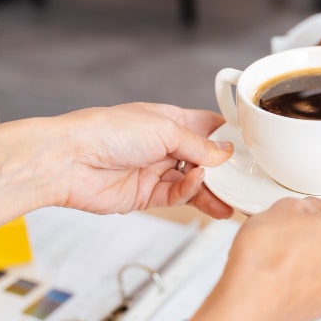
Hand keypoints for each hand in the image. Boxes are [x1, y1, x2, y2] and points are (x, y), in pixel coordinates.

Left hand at [56, 103, 233, 218]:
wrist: (69, 160)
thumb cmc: (107, 131)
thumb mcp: (164, 129)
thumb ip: (198, 145)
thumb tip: (224, 154)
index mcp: (169, 120)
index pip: (207, 128)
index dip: (227, 137)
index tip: (251, 147)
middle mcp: (163, 146)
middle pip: (204, 160)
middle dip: (224, 171)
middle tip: (246, 180)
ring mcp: (154, 171)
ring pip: (193, 183)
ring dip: (212, 191)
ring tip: (233, 201)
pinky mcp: (146, 196)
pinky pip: (177, 197)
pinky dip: (190, 193)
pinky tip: (197, 187)